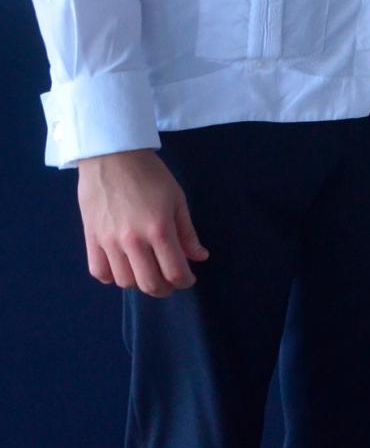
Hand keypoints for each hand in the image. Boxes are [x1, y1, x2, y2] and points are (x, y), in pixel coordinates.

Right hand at [77, 150, 207, 296]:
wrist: (112, 158)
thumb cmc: (151, 176)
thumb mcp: (177, 200)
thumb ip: (187, 232)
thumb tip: (200, 257)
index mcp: (159, 229)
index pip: (174, 271)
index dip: (184, 281)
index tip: (188, 279)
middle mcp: (133, 241)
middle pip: (149, 283)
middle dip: (164, 289)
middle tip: (170, 282)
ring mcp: (109, 242)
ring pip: (124, 281)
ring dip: (139, 283)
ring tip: (148, 273)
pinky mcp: (91, 239)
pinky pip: (99, 272)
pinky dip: (112, 277)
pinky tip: (123, 268)